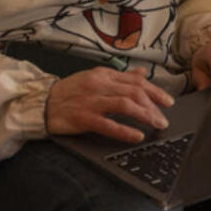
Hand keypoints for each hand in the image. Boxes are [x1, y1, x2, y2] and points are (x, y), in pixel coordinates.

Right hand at [45, 67, 174, 142]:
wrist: (41, 103)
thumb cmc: (70, 92)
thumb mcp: (95, 78)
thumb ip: (119, 77)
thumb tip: (142, 74)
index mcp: (102, 74)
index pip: (135, 80)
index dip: (155, 91)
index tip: (168, 102)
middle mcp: (98, 85)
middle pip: (134, 91)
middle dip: (153, 105)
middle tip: (164, 119)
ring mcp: (90, 101)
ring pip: (124, 105)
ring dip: (144, 115)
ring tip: (156, 124)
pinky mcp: (82, 118)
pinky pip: (108, 124)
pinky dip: (125, 130)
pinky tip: (136, 136)